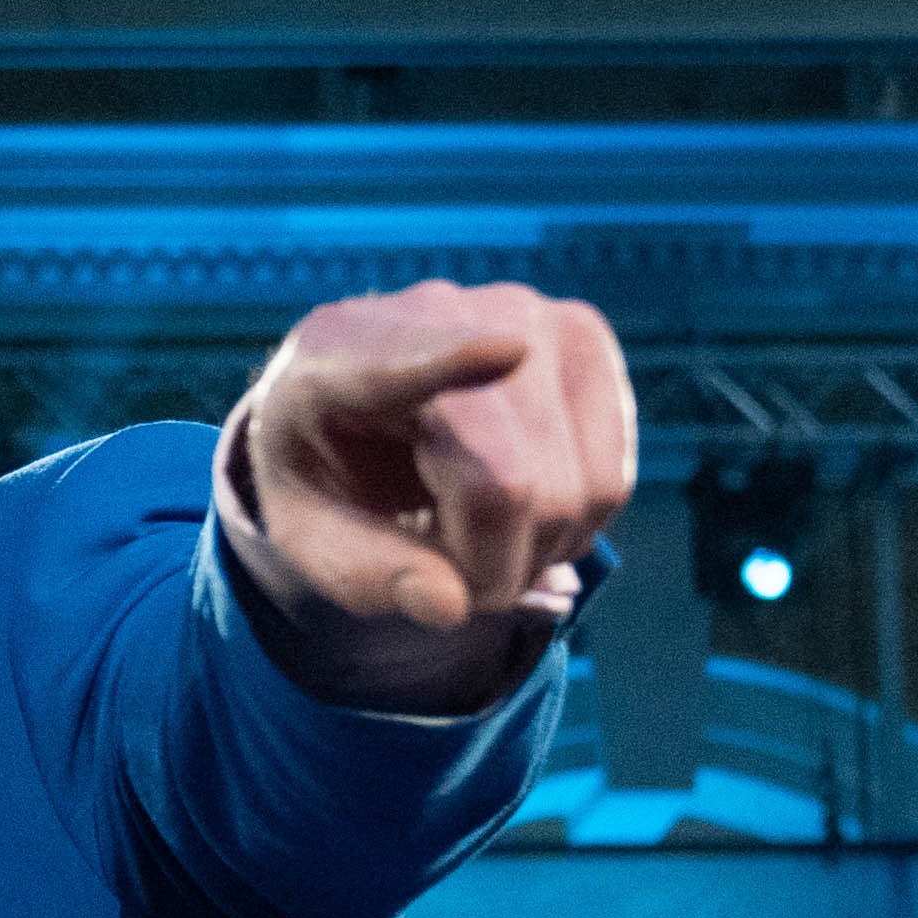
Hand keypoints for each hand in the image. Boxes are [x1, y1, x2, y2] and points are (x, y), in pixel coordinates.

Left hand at [227, 281, 630, 691]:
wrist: (357, 399)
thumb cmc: (327, 470)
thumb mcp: (306, 534)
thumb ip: (362, 572)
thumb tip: (450, 605)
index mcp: (341, 353)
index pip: (400, 360)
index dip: (452, 360)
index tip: (507, 352)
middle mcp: (446, 311)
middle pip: (511, 483)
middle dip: (485, 570)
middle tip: (445, 578)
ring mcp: (531, 318)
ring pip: (576, 492)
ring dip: (532, 555)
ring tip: (476, 539)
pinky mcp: (587, 341)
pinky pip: (611, 482)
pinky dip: (572, 530)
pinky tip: (522, 515)